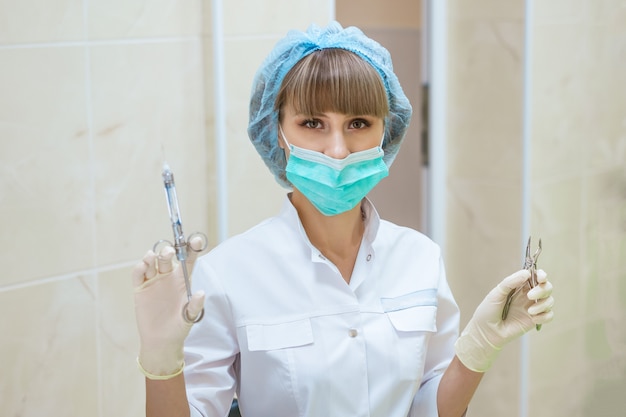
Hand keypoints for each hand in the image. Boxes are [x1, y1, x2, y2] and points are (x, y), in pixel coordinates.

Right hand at [132, 237, 204, 377]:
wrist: (161, 342)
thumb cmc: (178, 328)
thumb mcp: (189, 317)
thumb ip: (194, 305)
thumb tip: (202, 293)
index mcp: (183, 280)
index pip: (188, 260)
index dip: (191, 249)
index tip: (195, 240)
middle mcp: (168, 277)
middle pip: (168, 258)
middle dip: (168, 251)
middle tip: (169, 252)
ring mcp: (154, 281)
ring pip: (153, 263)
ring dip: (152, 257)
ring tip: (152, 257)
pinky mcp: (140, 288)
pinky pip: (138, 275)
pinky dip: (140, 268)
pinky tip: (143, 265)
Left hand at [454, 269, 553, 371]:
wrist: (486, 332)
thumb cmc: (488, 311)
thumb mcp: (496, 294)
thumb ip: (510, 282)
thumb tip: (526, 273)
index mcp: (519, 286)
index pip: (535, 276)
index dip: (542, 275)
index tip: (541, 278)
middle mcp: (527, 295)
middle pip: (546, 287)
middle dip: (542, 290)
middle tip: (530, 296)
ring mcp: (532, 308)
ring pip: (550, 301)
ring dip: (543, 304)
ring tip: (529, 311)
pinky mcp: (534, 320)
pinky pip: (549, 316)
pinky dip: (544, 316)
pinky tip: (533, 319)